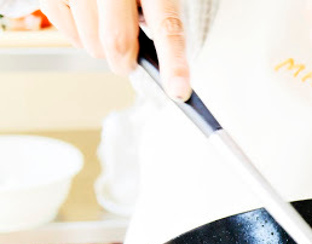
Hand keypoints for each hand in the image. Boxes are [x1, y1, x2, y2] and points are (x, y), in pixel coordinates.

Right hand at [40, 0, 190, 99]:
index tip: (178, 91)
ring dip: (101, 48)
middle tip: (128, 62)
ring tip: (107, 25)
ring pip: (90, 42)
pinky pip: (65, 30)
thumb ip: (158, 19)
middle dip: (124, 62)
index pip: (166, 26)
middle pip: (117, 41)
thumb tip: (155, 63)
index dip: (174, 62)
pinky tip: (88, 19)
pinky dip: (78, 35)